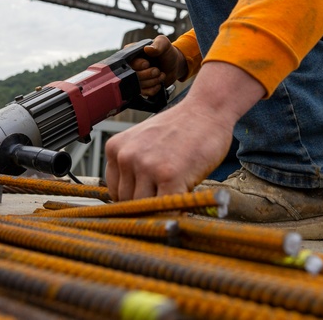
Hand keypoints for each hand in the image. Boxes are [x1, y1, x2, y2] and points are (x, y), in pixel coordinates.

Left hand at [105, 61, 263, 199]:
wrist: (207, 110)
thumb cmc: (181, 129)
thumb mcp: (144, 143)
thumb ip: (133, 168)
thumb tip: (130, 205)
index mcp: (115, 149)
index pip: (116, 192)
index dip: (134, 200)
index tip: (148, 200)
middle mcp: (126, 157)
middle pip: (128, 203)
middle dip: (148, 204)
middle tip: (167, 195)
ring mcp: (147, 167)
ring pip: (145, 209)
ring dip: (162, 208)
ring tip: (177, 192)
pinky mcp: (170, 177)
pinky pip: (166, 209)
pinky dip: (175, 212)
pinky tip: (184, 202)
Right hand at [130, 34, 185, 97]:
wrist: (175, 64)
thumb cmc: (167, 52)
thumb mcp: (164, 44)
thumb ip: (157, 44)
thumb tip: (147, 49)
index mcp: (133, 53)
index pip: (129, 63)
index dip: (138, 65)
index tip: (147, 64)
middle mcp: (132, 66)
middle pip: (132, 76)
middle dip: (148, 74)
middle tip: (157, 70)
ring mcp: (137, 78)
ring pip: (139, 86)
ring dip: (153, 82)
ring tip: (161, 75)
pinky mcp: (142, 88)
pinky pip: (144, 93)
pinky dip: (153, 89)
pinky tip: (159, 83)